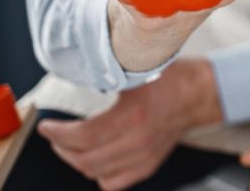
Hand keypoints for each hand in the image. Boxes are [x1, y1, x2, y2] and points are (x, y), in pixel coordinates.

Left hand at [37, 59, 221, 190]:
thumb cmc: (173, 77)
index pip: (83, 137)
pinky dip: (98, 174)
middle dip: (62, 147)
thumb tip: (77, 76)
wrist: (203, 93)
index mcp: (133, 116)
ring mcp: (145, 157)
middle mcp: (138, 142)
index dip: (57, 134)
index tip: (46, 126)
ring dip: (78, 161)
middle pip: (85, 160)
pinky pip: (113, 182)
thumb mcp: (137, 70)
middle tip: (56, 134)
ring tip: (71, 145)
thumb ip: (107, 76)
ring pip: (96, 174)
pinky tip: (95, 158)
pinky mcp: (149, 164)